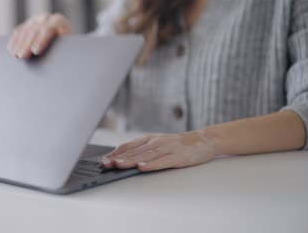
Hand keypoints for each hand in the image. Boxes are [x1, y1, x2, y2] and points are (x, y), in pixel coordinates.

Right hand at [7, 12, 70, 58]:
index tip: (36, 52)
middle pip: (35, 29)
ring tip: (16, 56)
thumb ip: (62, 49)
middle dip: (27, 44)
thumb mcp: (69, 48)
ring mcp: (35, 20)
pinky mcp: (27, 25)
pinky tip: (11, 50)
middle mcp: (46, 18)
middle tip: (22, 56)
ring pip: (25, 30)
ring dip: (19, 44)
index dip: (41, 40)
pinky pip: (18, 32)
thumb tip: (57, 58)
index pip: (48, 28)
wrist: (66, 45)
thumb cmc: (68, 49)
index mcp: (59, 21)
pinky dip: (14, 41)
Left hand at [101, 130, 216, 171]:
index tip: (103, 160)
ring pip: (145, 156)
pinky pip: (162, 161)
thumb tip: (124, 158)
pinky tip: (142, 167)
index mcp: (150, 139)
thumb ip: (144, 150)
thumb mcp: (159, 144)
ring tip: (118, 165)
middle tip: (105, 164)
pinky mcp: (178, 157)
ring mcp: (167, 148)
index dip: (115, 153)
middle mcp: (156, 142)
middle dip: (118, 158)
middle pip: (134, 151)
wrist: (205, 139)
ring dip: (130, 160)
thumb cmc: (179, 144)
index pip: (128, 146)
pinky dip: (151, 165)